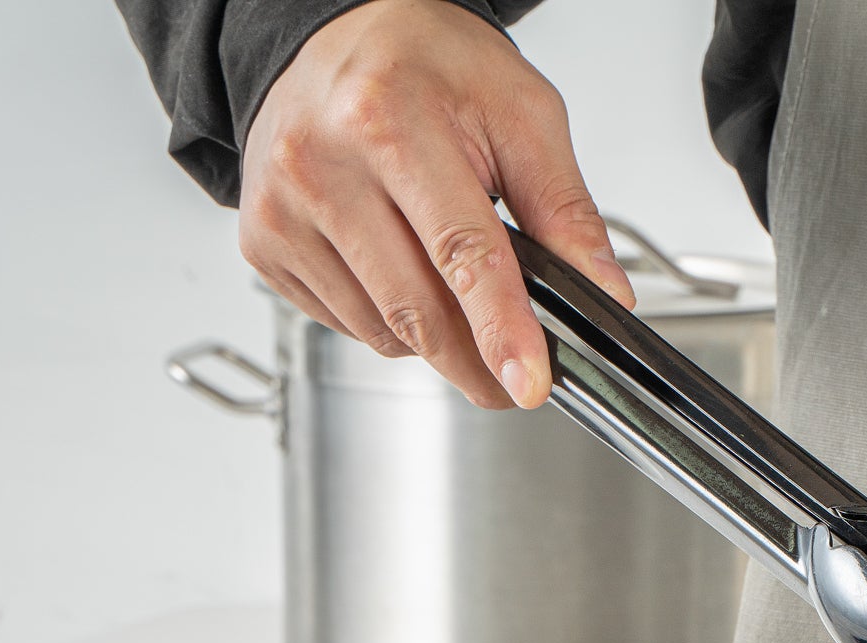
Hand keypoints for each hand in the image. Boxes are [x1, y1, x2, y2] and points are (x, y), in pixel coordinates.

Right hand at [239, 0, 632, 408]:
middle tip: (513, 375)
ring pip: (383, 331)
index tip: (528, 383)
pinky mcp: (263, 244)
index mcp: (388, 119)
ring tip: (449, 282)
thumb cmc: (424, 66)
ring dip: (434, 338)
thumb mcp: (518, 110)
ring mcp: (282, 208)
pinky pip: (346, 325)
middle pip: (417, 311)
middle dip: (478, 360)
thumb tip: (603, 290)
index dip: (500, 327)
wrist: (332, 33)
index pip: (460, 251)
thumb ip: (564, 206)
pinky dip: (387, 323)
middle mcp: (322, 164)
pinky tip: (397, 269)